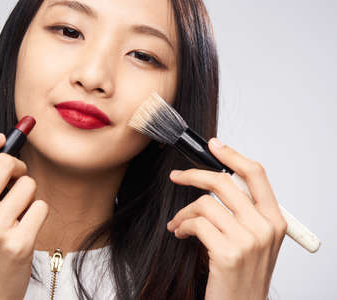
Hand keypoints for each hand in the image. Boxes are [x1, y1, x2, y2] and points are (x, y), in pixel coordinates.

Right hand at [0, 133, 48, 299]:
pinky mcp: (19, 242)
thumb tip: (4, 147)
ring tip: (18, 212)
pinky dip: (38, 212)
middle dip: (18, 167)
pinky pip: (41, 205)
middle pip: (4, 164)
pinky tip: (26, 226)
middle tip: (18, 177)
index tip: (1, 140)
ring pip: (28, 185)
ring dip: (29, 194)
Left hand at [167, 138, 286, 299]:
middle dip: (193, 176)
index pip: (256, 174)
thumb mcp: (254, 240)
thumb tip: (217, 180)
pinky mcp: (228, 253)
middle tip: (177, 176)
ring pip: (204, 205)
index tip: (214, 145)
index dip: (232, 155)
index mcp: (274, 219)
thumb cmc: (242, 274)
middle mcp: (265, 227)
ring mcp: (248, 240)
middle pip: (223, 182)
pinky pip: (195, 224)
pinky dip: (182, 226)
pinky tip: (181, 234)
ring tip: (179, 224)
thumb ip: (242, 212)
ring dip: (184, 213)